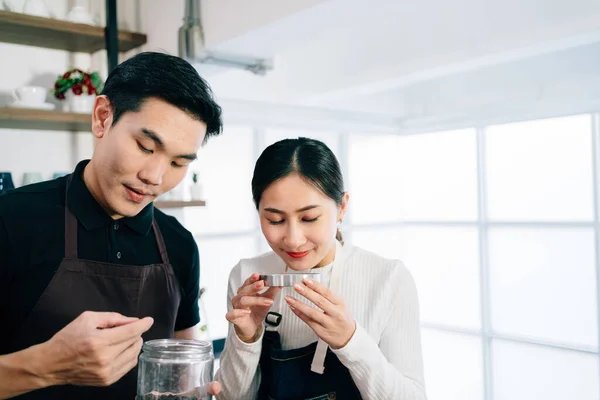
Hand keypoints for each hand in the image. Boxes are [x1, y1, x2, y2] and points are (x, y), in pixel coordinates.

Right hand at [39, 311, 153, 386]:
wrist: (51, 364)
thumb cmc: (68, 338)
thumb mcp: (87, 319)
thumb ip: (112, 318)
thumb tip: (132, 321)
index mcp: (99, 341)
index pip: (130, 332)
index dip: (143, 324)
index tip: (149, 320)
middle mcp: (105, 358)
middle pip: (134, 342)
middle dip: (136, 333)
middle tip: (129, 328)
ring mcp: (106, 372)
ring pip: (134, 355)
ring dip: (134, 344)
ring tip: (125, 339)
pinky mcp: (107, 381)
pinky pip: (128, 366)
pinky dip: (130, 356)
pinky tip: (122, 350)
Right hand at [226, 273, 280, 342]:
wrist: (251, 327)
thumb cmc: (256, 311)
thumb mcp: (267, 300)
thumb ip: (273, 290)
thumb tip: (281, 282)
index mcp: (246, 291)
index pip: (248, 282)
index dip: (253, 278)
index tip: (259, 275)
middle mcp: (239, 297)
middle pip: (245, 290)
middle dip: (254, 286)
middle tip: (262, 283)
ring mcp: (236, 307)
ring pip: (243, 301)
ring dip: (254, 300)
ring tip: (266, 300)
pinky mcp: (234, 318)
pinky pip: (233, 314)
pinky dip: (239, 312)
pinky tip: (246, 311)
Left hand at [286, 278, 355, 348]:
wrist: (348, 337)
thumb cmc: (342, 319)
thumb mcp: (340, 305)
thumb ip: (328, 297)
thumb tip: (312, 286)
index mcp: (340, 304)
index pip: (327, 292)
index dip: (316, 285)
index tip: (306, 280)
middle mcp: (335, 314)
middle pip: (319, 301)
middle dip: (306, 293)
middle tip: (296, 286)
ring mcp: (328, 323)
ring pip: (312, 313)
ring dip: (299, 304)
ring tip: (289, 298)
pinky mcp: (321, 331)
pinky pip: (308, 321)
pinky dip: (299, 314)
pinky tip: (293, 308)